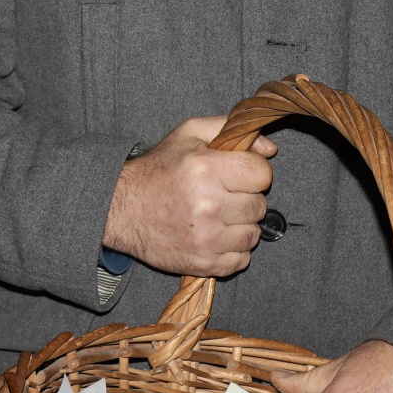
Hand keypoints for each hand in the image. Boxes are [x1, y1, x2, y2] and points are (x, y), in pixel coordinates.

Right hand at [101, 115, 277, 276]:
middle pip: (260, 206)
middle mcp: (208, 205)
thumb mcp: (188, 135)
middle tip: (222, 194)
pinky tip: (214, 236)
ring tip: (218, 216)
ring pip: (253, 235)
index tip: (236, 173)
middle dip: (245, 198)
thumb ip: (228, 129)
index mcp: (206, 169)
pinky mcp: (203, 263)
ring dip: (240, 226)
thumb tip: (270, 150)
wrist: (121, 208)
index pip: (262, 174)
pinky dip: (232, 250)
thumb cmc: (158, 170)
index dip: (252, 171)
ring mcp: (206, 238)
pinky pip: (241, 260)